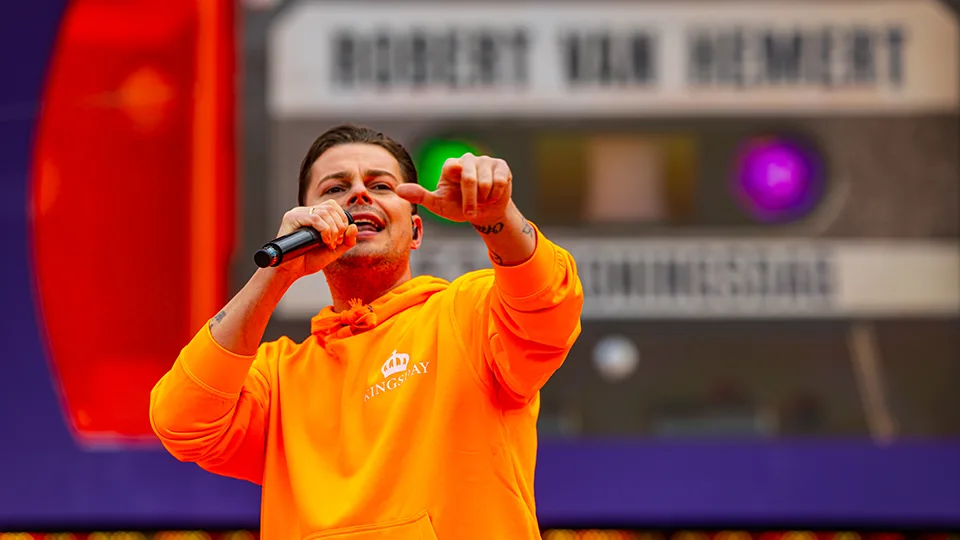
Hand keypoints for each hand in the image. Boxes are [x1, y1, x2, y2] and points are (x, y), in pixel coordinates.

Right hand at [274, 200, 357, 278]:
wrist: (290, 271)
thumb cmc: (308, 261)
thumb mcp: (333, 251)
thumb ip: (347, 241)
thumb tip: (354, 226)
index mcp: (314, 215)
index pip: (333, 206)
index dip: (342, 221)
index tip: (340, 240)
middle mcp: (305, 211)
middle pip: (331, 207)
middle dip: (339, 226)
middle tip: (335, 243)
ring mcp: (298, 213)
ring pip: (324, 212)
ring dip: (333, 229)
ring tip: (329, 244)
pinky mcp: (291, 218)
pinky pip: (314, 218)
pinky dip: (325, 230)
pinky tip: (324, 241)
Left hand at [396, 153, 511, 224]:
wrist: (485, 214)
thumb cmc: (460, 207)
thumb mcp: (439, 205)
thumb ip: (420, 196)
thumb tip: (397, 190)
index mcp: (450, 166)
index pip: (452, 168)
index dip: (457, 180)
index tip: (459, 184)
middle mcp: (467, 160)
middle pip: (470, 178)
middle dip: (470, 201)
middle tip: (470, 213)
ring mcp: (485, 161)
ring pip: (486, 182)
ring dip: (484, 199)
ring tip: (482, 202)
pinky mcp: (501, 166)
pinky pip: (500, 181)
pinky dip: (496, 195)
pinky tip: (492, 197)